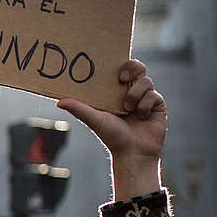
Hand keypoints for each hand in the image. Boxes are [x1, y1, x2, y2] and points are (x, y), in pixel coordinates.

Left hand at [57, 59, 166, 200]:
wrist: (133, 153)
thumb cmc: (112, 137)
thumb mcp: (94, 120)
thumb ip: (78, 109)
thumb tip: (58, 102)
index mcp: (116, 92)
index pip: (120, 69)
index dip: (120, 63)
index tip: (114, 69)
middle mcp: (131, 92)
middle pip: (137, 67)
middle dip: (132, 68)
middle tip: (122, 78)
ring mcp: (146, 97)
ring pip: (146, 81)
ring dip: (135, 94)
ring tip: (127, 109)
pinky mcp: (158, 105)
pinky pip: (154, 95)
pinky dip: (145, 105)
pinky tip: (141, 117)